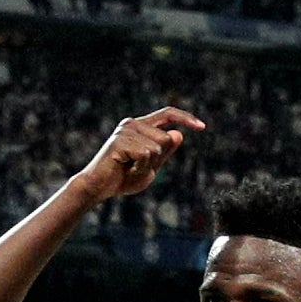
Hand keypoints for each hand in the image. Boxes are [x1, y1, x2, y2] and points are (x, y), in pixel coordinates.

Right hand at [71, 107, 203, 201]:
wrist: (98, 187)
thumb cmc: (123, 178)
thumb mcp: (151, 166)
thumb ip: (165, 152)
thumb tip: (178, 134)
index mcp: (141, 126)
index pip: (167, 114)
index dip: (186, 118)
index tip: (202, 127)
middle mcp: (133, 123)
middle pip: (166, 138)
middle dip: (158, 159)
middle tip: (137, 167)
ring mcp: (126, 130)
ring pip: (158, 148)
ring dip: (147, 165)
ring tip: (130, 168)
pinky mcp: (120, 141)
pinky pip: (146, 155)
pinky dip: (140, 168)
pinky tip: (125, 170)